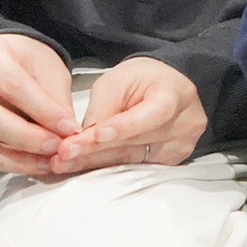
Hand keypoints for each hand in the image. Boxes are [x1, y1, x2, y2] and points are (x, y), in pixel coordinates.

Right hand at [0, 34, 78, 200]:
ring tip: (41, 167)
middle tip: (55, 150)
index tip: (70, 129)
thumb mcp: (45, 67)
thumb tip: (67, 136)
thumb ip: (54, 99)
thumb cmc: (24, 64)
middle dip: (25, 139)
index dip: (43, 111)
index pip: (11, 85)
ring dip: (8, 162)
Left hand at [50, 57, 205, 173]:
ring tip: (65, 164)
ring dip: (95, 163)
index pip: (150, 115)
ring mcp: (180, 147)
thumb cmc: (142, 79)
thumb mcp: (117, 80)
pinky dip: (107, 168)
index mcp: (175, 95)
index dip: (122, 128)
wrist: (166, 87)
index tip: (91, 136)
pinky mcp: (171, 162)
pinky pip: (134, 168)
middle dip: (94, 150)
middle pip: (135, 142)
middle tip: (62, 155)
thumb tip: (83, 139)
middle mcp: (184, 125)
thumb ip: (103, 108)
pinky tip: (83, 167)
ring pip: (131, 160)